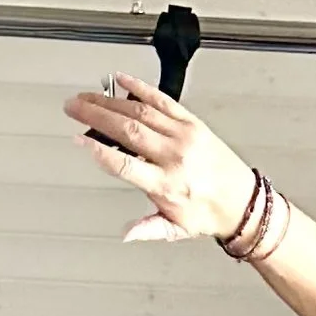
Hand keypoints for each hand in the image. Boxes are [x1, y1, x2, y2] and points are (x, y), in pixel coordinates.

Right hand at [64, 73, 256, 243]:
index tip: (80, 140)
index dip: (99, 151)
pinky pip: (163, 101)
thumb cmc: (209, 212)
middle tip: (73, 108)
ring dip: (110, 101)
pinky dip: (141, 89)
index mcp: (167, 185)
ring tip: (87, 96)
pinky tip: (123, 81)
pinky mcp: (193, 123)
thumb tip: (126, 234)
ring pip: (141, 112)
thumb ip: (147, 229)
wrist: (243, 201)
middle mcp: (175, 157)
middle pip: (128, 131)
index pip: (125, 164)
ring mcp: (184, 136)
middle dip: (96, 115)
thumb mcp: (174, 229)